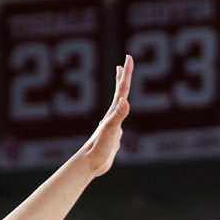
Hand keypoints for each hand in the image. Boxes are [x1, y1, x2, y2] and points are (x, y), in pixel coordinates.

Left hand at [76, 55, 132, 176]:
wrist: (90, 163)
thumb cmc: (99, 148)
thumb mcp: (111, 131)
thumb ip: (118, 116)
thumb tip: (125, 101)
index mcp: (113, 112)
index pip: (122, 89)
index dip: (126, 73)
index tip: (129, 57)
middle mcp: (112, 115)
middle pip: (119, 92)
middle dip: (124, 76)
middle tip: (126, 61)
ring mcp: (112, 124)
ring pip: (118, 103)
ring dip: (120, 91)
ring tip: (121, 82)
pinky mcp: (113, 134)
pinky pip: (119, 117)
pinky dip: (122, 110)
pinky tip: (121, 111)